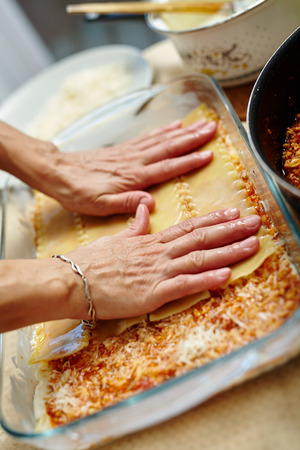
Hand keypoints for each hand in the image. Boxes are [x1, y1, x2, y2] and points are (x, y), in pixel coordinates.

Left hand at [44, 119, 216, 215]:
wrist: (57, 172)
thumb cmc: (78, 192)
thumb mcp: (100, 206)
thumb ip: (127, 204)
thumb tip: (151, 203)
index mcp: (133, 177)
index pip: (167, 167)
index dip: (189, 161)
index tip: (209, 154)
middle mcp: (134, 161)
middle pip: (169, 147)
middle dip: (193, 138)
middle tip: (213, 128)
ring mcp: (129, 152)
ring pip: (161, 139)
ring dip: (183, 131)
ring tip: (201, 123)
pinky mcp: (122, 149)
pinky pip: (147, 137)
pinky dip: (162, 130)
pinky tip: (172, 126)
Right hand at [66, 206, 260, 320]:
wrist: (71, 280)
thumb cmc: (91, 262)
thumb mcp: (115, 239)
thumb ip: (134, 226)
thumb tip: (144, 208)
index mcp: (150, 241)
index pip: (188, 226)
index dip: (213, 219)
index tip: (234, 211)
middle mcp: (158, 252)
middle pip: (201, 238)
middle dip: (231, 230)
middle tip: (255, 222)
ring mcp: (156, 271)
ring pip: (199, 258)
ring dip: (228, 251)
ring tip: (252, 244)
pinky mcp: (152, 293)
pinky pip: (184, 284)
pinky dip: (207, 279)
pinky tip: (227, 275)